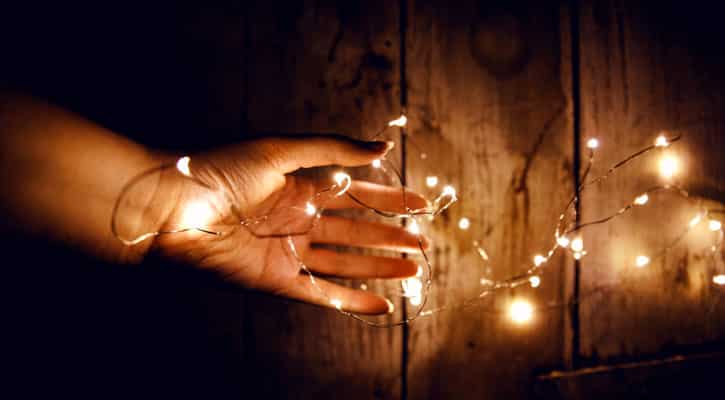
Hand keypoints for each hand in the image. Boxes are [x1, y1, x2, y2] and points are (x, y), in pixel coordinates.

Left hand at [153, 136, 427, 314]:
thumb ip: (332, 149)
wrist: (172, 207)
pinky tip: (380, 304)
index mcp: (298, 186)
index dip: (388, 198)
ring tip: (413, 270)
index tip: (420, 202)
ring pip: (345, 262)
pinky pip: (320, 294)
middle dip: (390, 237)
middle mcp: (297, 220)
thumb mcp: (280, 149)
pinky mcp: (276, 281)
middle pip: (355, 231)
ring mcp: (288, 252)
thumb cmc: (220, 171)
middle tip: (423, 244)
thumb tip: (383, 145)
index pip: (355, 193)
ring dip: (379, 267)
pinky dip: (350, 301)